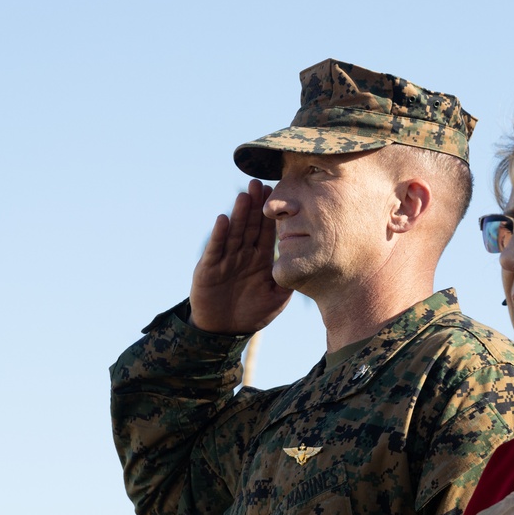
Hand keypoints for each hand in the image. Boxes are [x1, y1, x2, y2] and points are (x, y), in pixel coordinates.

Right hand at [190, 180, 292, 333]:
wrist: (224, 330)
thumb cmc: (251, 313)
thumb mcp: (276, 299)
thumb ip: (288, 282)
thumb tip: (304, 266)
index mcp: (259, 258)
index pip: (266, 232)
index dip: (271, 215)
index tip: (277, 194)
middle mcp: (243, 254)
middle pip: (249, 226)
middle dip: (254, 206)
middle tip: (259, 184)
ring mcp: (225, 259)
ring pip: (234, 233)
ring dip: (238, 215)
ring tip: (244, 196)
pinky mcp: (209, 268)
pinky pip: (215, 249)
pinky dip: (219, 235)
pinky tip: (223, 219)